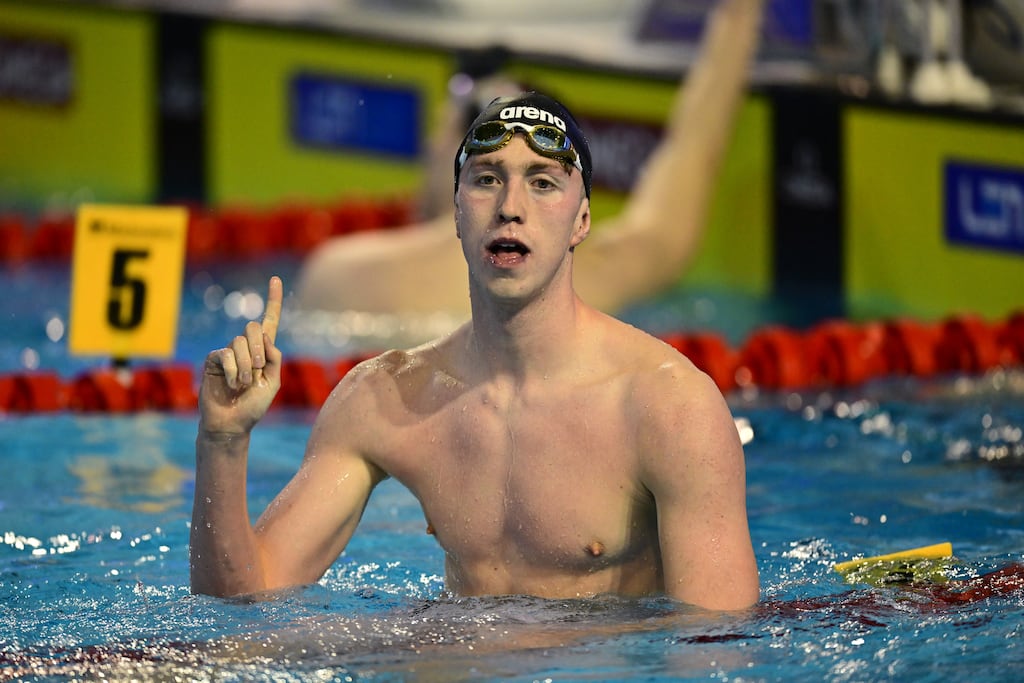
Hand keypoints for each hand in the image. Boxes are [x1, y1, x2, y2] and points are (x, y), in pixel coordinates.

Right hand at [198, 276, 283, 435]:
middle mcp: (245, 348)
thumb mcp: (273, 382)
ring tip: (242, 385)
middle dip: (258, 350)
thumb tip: (266, 336)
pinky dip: (233, 371)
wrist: (232, 423)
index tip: (276, 279)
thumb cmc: (253, 406)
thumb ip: (275, 358)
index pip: (270, 321)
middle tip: (257, 371)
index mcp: (263, 351)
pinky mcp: (213, 359)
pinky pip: (226, 355)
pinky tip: (231, 385)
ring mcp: (228, 352)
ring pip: (239, 343)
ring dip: (246, 367)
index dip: (273, 301)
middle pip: (253, 328)